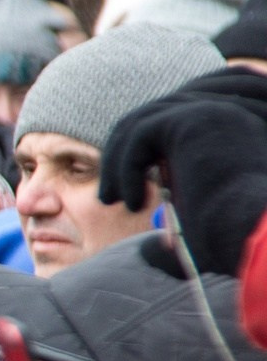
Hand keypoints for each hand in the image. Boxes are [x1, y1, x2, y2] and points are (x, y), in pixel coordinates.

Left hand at [99, 74, 266, 275]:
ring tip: (111, 200)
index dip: (143, 142)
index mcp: (235, 131)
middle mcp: (229, 113)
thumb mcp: (205, 227)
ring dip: (116, 162)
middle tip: (109, 195)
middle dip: (123, 151)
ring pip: (141, 123)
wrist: (262, 241)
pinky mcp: (195, 117)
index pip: (179, 114)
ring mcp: (214, 110)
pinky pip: (140, 135)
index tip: (122, 182)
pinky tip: (135, 204)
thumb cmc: (238, 243)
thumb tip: (147, 250)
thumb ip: (180, 223)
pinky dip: (125, 169)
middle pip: (155, 115)